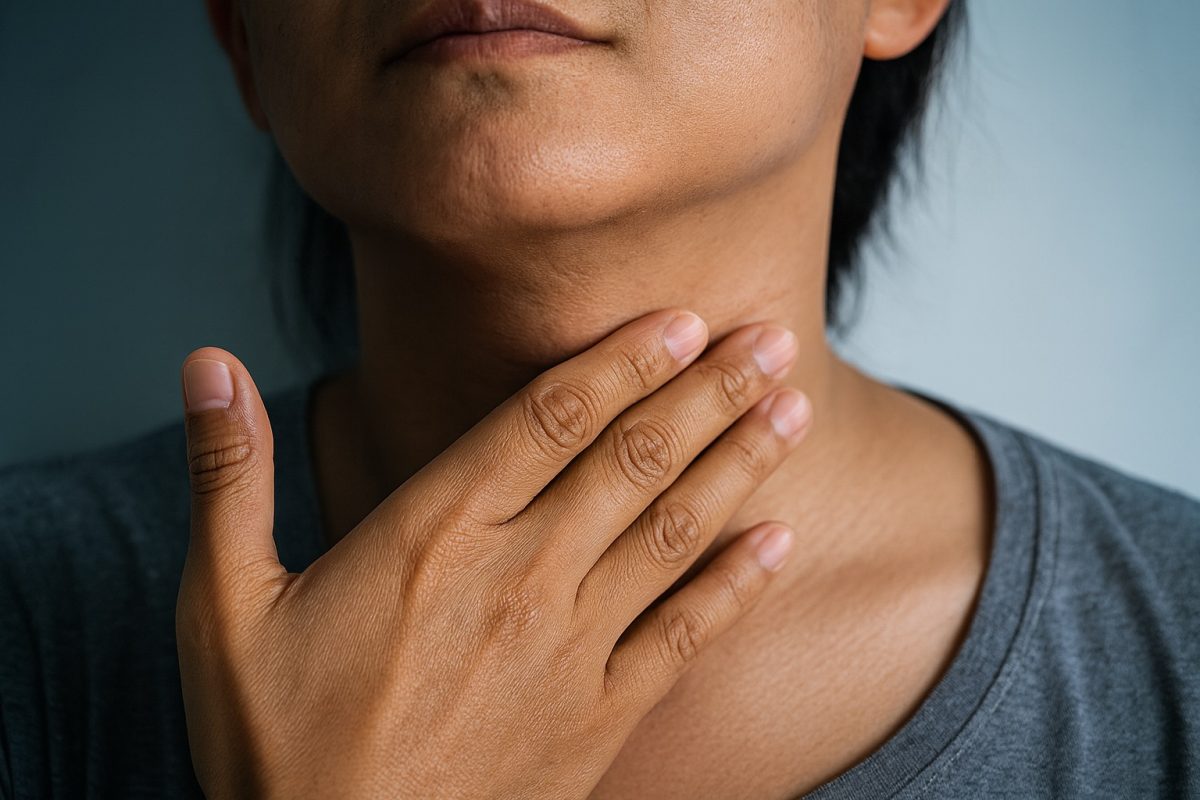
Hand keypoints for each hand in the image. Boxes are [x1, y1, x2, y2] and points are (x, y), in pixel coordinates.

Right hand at [175, 308, 811, 799]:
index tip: (683, 317)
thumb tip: (208, 363)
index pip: (548, 417)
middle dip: (709, 391)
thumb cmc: (272, 743)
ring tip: (795, 407)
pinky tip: (781, 541)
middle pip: (632, 459)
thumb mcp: (222, 605)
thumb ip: (230, 477)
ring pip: (673, 532)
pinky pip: (685, 638)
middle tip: (771, 337)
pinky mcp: (596, 719)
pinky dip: (737, 585)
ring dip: (740, 463)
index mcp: (432, 532)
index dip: (623, 360)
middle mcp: (517, 575)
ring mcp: (568, 649)